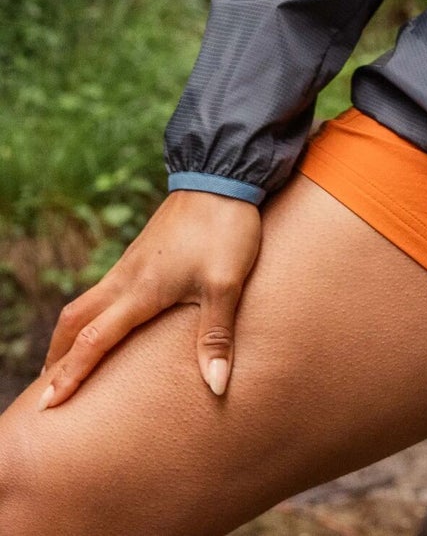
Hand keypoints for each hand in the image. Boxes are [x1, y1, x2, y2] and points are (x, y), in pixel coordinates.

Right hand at [38, 188, 262, 408]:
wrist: (221, 174)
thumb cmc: (224, 229)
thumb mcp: (227, 284)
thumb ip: (216, 336)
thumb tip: (217, 387)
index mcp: (139, 291)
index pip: (92, 341)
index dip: (69, 376)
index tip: (47, 406)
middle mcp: (126, 278)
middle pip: (74, 320)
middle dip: (57, 357)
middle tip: (46, 390)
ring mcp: (131, 263)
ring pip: (87, 302)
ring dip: (70, 334)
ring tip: (67, 362)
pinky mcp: (142, 252)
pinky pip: (104, 289)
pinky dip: (91, 313)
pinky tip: (106, 320)